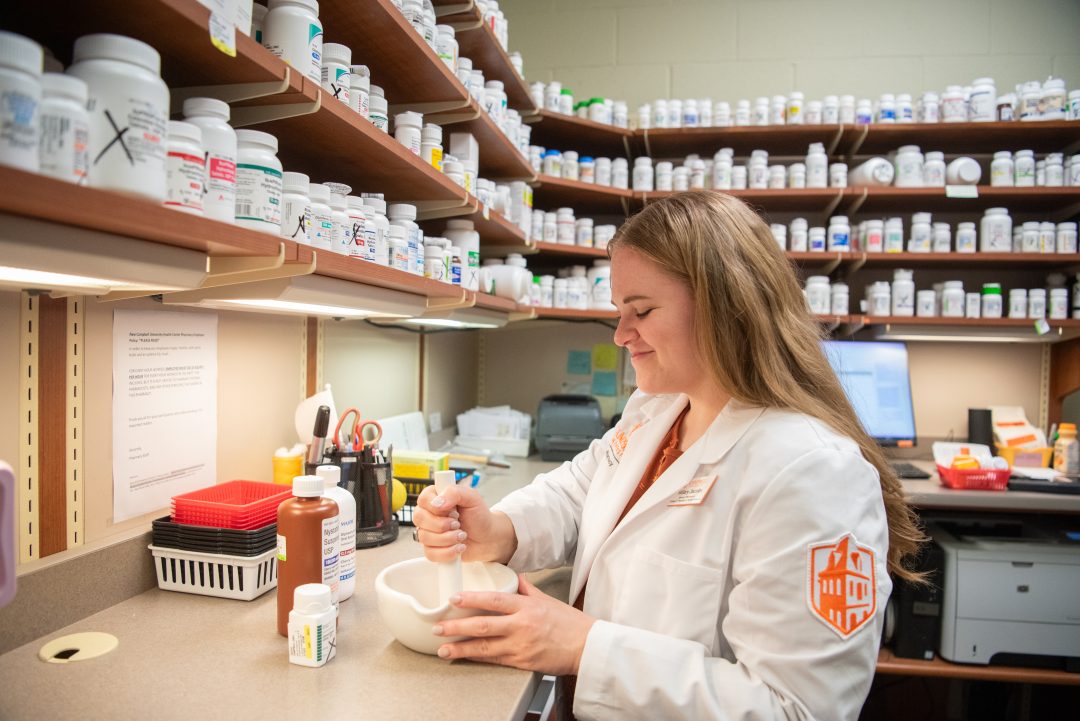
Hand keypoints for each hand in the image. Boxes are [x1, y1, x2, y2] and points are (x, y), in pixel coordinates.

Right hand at [412, 483, 516, 563]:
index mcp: (435, 497)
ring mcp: (428, 532)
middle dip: (443, 524)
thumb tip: (436, 503)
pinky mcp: (432, 549)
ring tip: (462, 535)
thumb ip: (454, 493)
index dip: (437, 508)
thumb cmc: (479, 516)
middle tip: (458, 523)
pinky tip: (458, 547)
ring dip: (448, 539)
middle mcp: (428, 514)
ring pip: (424, 537)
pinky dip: (448, 552)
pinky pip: (430, 553)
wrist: (488, 538)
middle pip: (419, 518)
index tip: (454, 511)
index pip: (423, 499)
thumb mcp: (472, 497)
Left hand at [432, 574, 596, 675]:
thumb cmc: (570, 623)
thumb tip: (514, 576)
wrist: (587, 647)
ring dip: (461, 648)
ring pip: (484, 647)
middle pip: (483, 625)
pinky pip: (495, 660)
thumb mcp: (547, 600)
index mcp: (527, 606)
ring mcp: (521, 645)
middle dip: (456, 627)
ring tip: (443, 649)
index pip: (494, 600)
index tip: (454, 599)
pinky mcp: (523, 662)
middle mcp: (522, 625)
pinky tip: (465, 656)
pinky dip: (478, 658)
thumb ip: (526, 589)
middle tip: (438, 627)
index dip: (472, 599)